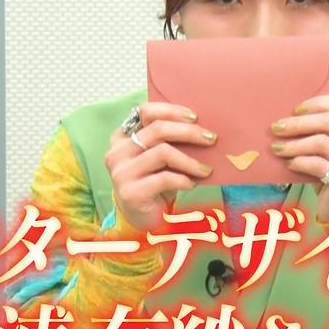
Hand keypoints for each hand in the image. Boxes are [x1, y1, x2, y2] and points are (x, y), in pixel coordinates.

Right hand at [104, 102, 216, 231]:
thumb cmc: (154, 182)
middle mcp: (117, 152)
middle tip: (211, 139)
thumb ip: (169, 140)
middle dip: (189, 132)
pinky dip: (183, 180)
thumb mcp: (159, 157)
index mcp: (122, 137)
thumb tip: (202, 126)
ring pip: (163, 153)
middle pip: (157, 130)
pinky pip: (164, 178)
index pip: (144, 111)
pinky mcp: (130, 192)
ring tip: (206, 169)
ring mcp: (121, 172)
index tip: (194, 117)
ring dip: (190, 161)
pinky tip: (192, 184)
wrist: (142, 217)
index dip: (171, 110)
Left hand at [269, 95, 328, 224]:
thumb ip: (323, 130)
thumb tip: (289, 115)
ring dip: (294, 144)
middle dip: (298, 123)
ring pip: (321, 142)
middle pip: (328, 121)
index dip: (318, 103)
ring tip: (277, 148)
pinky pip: (318, 165)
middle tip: (276, 127)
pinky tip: (289, 164)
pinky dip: (299, 162)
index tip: (295, 109)